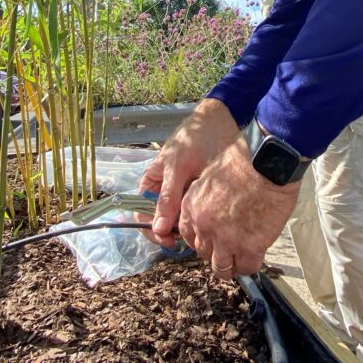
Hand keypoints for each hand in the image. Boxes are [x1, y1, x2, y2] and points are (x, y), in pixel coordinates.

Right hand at [138, 98, 238, 247]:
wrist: (220, 122)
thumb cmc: (193, 139)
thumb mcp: (177, 167)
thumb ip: (168, 197)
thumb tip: (158, 230)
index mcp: (151, 183)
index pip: (143, 215)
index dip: (152, 230)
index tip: (168, 240)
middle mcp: (165, 191)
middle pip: (161, 221)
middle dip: (171, 232)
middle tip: (188, 239)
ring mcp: (183, 193)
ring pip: (179, 220)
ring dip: (186, 228)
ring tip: (200, 230)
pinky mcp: (199, 193)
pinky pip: (194, 212)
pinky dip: (198, 219)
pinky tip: (208, 221)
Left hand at [179, 137, 299, 279]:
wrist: (267, 162)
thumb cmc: (244, 160)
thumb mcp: (212, 174)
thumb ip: (206, 197)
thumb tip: (213, 208)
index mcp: (192, 206)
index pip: (188, 235)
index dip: (201, 238)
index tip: (211, 238)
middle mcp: (203, 226)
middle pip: (203, 252)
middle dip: (215, 252)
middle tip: (229, 247)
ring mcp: (225, 239)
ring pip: (220, 267)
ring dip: (230, 265)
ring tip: (240, 260)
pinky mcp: (249, 247)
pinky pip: (246, 268)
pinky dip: (250, 266)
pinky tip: (256, 257)